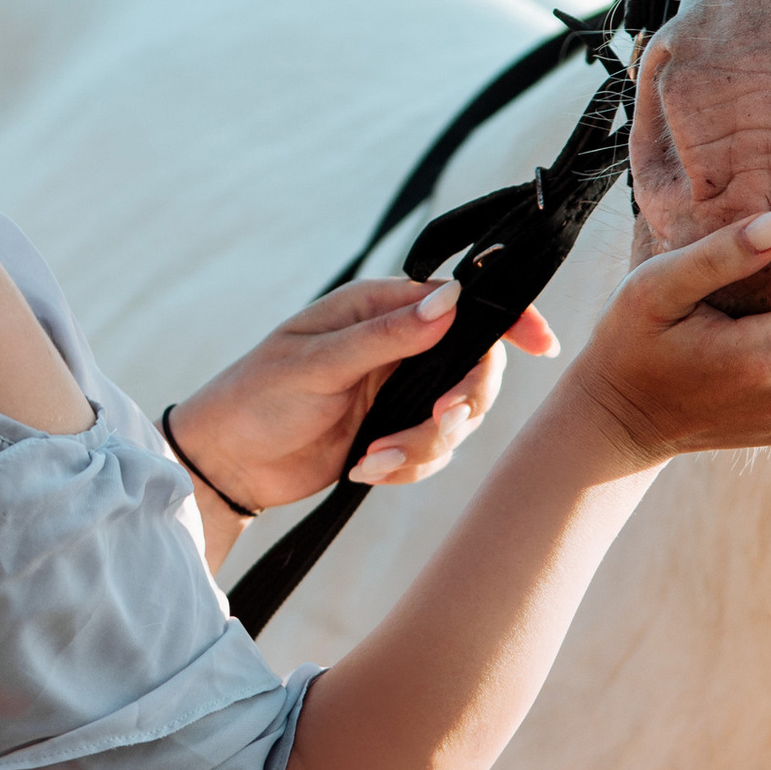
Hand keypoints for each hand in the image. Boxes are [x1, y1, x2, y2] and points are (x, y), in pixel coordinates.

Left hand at [168, 278, 560, 512]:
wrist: (227, 460)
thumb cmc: (258, 396)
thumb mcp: (318, 362)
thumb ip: (386, 336)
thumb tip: (450, 299)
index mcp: (379, 308)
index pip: (461, 302)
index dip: (508, 320)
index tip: (543, 345)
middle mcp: (397, 345)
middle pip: (473, 368)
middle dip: (459, 405)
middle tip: (433, 422)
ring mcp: (398, 390)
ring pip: (457, 419)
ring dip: (424, 446)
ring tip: (374, 458)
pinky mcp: (393, 432)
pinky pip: (433, 453)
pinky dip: (406, 467)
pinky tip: (364, 470)